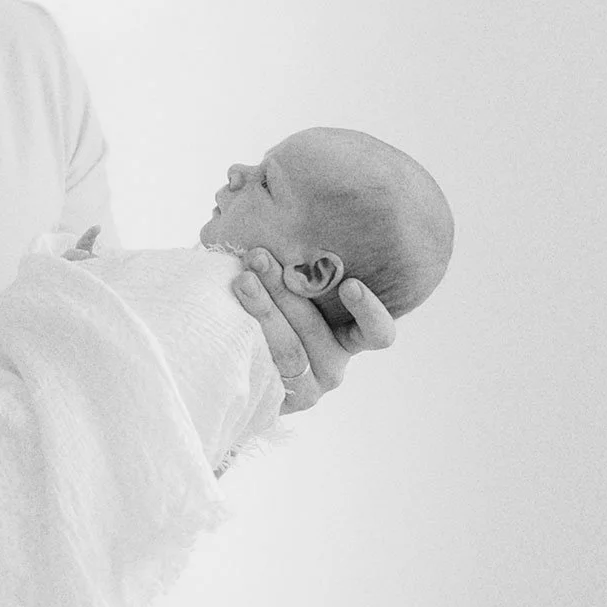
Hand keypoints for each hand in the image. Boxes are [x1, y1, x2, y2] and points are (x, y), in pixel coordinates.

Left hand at [232, 250, 395, 413]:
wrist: (230, 360)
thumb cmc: (268, 306)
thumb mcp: (289, 286)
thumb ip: (297, 265)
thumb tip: (282, 206)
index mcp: (348, 335)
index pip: (376, 333)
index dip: (368, 311)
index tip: (348, 284)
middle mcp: (333, 362)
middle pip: (316, 329)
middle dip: (283, 289)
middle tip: (258, 256)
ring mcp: (306, 384)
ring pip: (290, 350)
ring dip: (264, 310)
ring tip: (242, 280)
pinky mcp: (277, 400)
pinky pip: (267, 371)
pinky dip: (253, 341)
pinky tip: (238, 319)